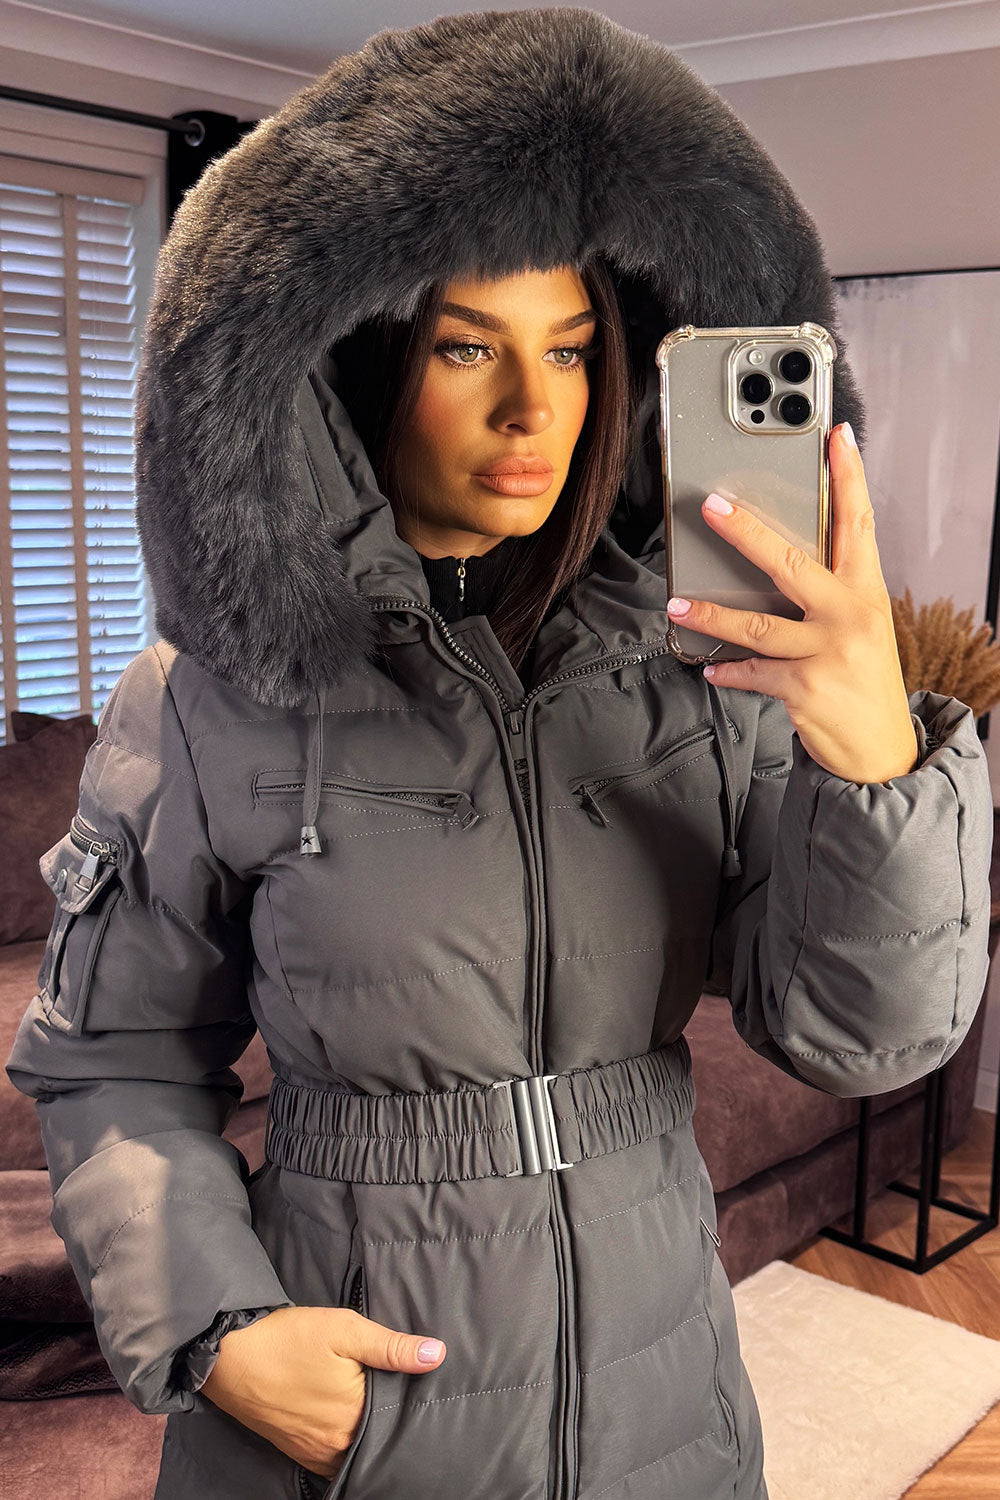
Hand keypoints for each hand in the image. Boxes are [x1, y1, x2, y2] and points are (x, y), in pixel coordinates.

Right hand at [200, 1304, 445, 1479]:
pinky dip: (344, 1445)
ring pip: (354, 1451)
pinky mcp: (296, 1451)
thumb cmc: (288, 1338)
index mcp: (353, 1417)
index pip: (397, 1420)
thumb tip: (438, 1355)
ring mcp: (313, 1453)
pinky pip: (331, 1459)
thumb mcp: (345, 1329)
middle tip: (402, 1399)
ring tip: (378, 1409)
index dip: (410, 1405)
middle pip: (377, 1439)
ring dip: (367, 1435)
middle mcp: (335, 1445)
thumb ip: (392, 1347)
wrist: (228, 1355)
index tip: (424, 1392)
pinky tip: (350, 1422)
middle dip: (390, 1423)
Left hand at [666, 422, 918, 783]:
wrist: (882, 748)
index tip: (836, 437)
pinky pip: (752, 672)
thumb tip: (774, 558)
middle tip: (712, 507)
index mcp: (866, 591)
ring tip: (679, 605)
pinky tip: (710, 665)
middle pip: (792, 563)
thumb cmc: (862, 678)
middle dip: (747, 532)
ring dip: (712, 614)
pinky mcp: (805, 688)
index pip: (859, 522)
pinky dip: (727, 669)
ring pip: (758, 624)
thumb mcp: (861, 625)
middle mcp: (849, 616)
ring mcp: (828, 653)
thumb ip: (828, 591)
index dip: (849, 477)